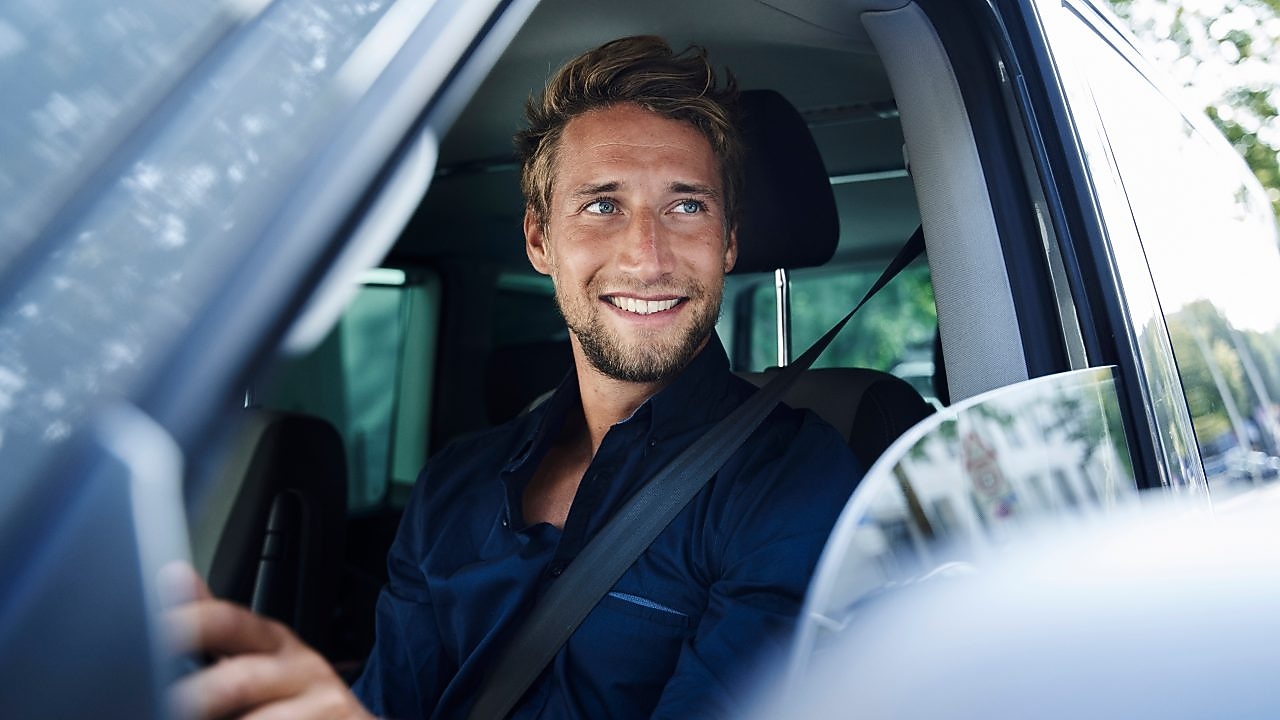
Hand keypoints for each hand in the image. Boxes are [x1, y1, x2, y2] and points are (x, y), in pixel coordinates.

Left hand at [163, 564, 372, 719]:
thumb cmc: (294, 701)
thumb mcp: (256, 659)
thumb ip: (212, 628)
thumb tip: (171, 575)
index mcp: (273, 641)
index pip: (228, 622)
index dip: (187, 627)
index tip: (149, 636)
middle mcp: (301, 666)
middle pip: (238, 681)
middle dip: (194, 699)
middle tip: (161, 705)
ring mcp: (324, 703)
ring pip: (259, 719)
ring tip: (177, 716)